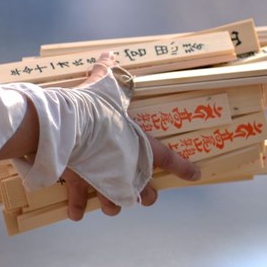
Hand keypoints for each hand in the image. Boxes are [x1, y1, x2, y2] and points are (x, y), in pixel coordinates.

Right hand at [63, 52, 200, 220]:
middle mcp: (127, 169)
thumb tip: (109, 54)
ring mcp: (105, 180)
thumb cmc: (95, 106)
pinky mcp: (81, 183)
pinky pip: (79, 201)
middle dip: (146, 196)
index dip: (183, 168)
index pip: (169, 159)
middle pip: (145, 193)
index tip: (195, 175)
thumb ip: (109, 71)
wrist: (71, 126)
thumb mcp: (106, 84)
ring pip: (116, 204)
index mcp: (140, 146)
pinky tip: (76, 213)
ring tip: (111, 205)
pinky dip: (77, 208)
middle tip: (145, 195)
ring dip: (114, 205)